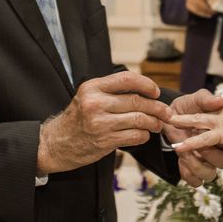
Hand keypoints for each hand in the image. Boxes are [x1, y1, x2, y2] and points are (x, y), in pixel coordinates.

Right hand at [37, 72, 172, 174]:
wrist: (56, 143)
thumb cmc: (77, 118)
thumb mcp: (88, 96)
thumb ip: (112, 91)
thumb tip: (145, 90)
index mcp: (93, 87)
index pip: (127, 79)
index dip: (147, 84)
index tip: (155, 92)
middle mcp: (95, 103)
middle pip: (137, 101)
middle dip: (157, 107)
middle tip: (166, 112)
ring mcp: (100, 123)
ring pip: (139, 119)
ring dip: (154, 122)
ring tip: (158, 124)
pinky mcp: (104, 141)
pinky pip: (134, 136)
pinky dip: (144, 135)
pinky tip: (144, 135)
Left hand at [164, 90, 222, 185]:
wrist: (170, 114)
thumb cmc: (188, 106)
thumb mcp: (197, 98)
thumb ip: (206, 99)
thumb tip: (219, 101)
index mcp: (221, 132)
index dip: (215, 139)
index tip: (195, 131)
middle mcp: (216, 147)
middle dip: (207, 154)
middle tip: (191, 142)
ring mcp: (205, 159)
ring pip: (210, 174)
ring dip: (196, 165)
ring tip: (182, 153)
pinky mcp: (194, 166)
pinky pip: (196, 181)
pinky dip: (188, 174)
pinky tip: (180, 161)